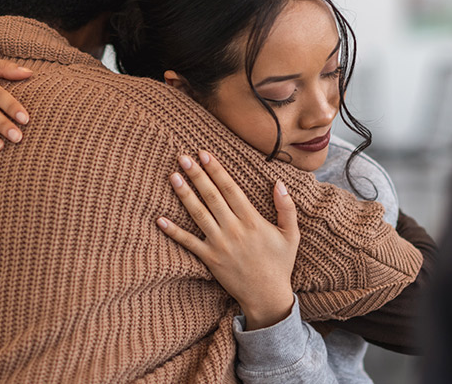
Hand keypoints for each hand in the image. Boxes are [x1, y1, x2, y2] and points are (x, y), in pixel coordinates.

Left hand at [157, 150, 299, 329]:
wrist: (267, 296)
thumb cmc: (280, 263)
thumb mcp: (292, 235)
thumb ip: (287, 208)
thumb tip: (279, 183)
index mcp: (252, 220)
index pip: (230, 189)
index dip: (216, 170)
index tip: (204, 154)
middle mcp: (234, 229)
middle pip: (211, 196)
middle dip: (197, 175)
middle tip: (183, 157)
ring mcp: (220, 244)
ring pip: (198, 214)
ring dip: (184, 195)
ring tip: (173, 177)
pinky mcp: (209, 259)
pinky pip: (189, 243)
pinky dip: (173, 232)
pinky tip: (160, 219)